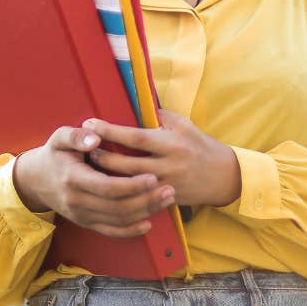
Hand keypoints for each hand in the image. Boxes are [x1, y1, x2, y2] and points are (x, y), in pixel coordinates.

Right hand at [11, 126, 176, 238]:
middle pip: (117, 207)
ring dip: (144, 212)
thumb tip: (95, 137)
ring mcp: (81, 215)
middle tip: (169, 189)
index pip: (107, 187)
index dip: (131, 185)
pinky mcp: (86, 223)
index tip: (153, 177)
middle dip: (146, 200)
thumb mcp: (59, 138)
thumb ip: (76, 136)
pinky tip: (148, 223)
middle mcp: (77, 201)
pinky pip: (110, 231)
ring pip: (117, 220)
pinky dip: (130, 231)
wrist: (36, 180)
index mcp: (72, 178)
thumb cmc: (54, 154)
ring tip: (166, 200)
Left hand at [83, 110, 241, 207]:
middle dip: (102, 156)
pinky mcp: (165, 200)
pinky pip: (138, 198)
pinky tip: (105, 186)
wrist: (223, 177)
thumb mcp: (184, 125)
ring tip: (88, 166)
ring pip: (128, 184)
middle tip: (83, 148)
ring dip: (106, 176)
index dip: (111, 131)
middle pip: (127, 164)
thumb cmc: (201, 146)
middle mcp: (168, 165)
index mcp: (171, 143)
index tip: (90, 124)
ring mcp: (165, 185)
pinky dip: (120, 192)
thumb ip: (160, 117)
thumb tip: (134, 105)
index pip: (136, 137)